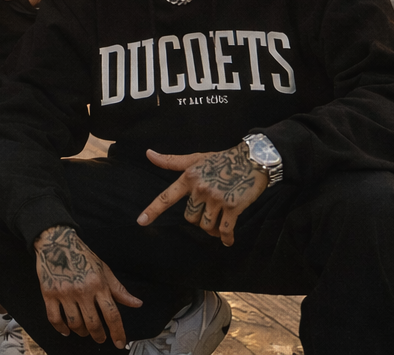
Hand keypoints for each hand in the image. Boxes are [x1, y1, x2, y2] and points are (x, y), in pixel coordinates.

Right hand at [34, 225, 142, 347]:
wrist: (56, 242)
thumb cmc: (83, 256)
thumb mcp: (104, 270)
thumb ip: (119, 290)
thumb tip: (137, 304)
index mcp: (98, 284)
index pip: (112, 314)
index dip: (118, 332)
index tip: (119, 343)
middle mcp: (82, 290)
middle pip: (93, 323)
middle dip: (99, 335)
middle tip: (101, 338)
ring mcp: (64, 293)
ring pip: (75, 323)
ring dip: (82, 332)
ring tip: (85, 332)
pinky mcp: (48, 293)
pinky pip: (54, 318)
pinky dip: (61, 328)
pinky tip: (66, 331)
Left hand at [137, 144, 267, 245]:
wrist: (252, 160)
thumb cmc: (222, 159)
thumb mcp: (196, 158)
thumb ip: (172, 161)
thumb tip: (148, 153)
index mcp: (188, 178)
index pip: (166, 197)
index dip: (153, 210)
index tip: (141, 222)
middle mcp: (200, 189)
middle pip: (189, 217)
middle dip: (197, 219)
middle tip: (208, 214)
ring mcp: (216, 198)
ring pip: (205, 225)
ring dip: (211, 229)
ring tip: (218, 223)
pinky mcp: (232, 207)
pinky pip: (224, 229)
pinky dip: (226, 238)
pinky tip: (227, 241)